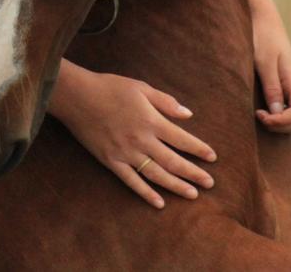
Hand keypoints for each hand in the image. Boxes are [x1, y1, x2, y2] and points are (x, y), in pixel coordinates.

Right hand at [50, 67, 215, 208]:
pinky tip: (159, 202)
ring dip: (176, 186)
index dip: (199, 149)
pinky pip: (131, 181)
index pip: (182, 139)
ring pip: (156, 175)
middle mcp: (142, 140)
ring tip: (192, 194)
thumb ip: (165, 102)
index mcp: (151, 121)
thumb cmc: (110, 87)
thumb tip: (188, 114)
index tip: (212, 158)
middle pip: (173, 161)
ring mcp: (126, 153)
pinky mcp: (111, 161)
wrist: (77, 96)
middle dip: (194, 173)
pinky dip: (146, 193)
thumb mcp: (141, 87)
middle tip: (210, 183)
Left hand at [251, 0, 290, 133]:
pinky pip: (288, 108)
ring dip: (282, 124)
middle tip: (259, 117)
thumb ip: (271, 86)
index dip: (282, 121)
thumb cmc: (261, 37)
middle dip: (283, 127)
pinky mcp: (282, 85)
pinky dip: (279, 116)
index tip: (259, 115)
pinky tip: (262, 110)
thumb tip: (277, 113)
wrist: (261, 18)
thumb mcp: (263, 61)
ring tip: (260, 115)